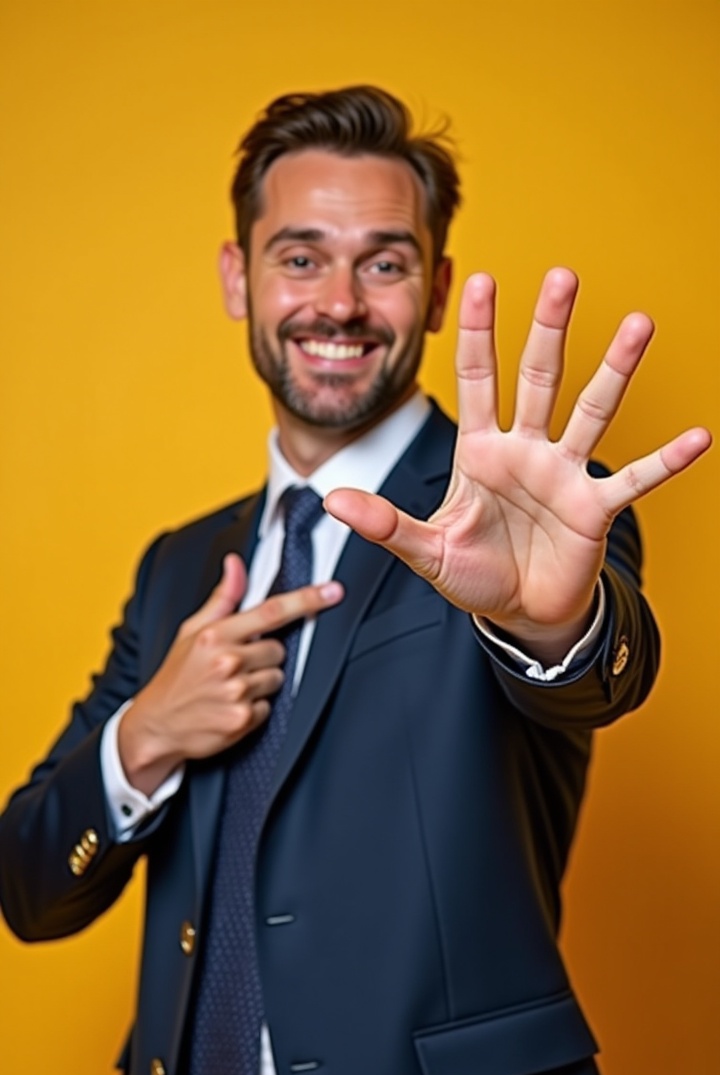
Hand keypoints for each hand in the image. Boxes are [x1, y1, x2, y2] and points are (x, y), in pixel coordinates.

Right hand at [118, 553, 342, 794]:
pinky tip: (230, 707)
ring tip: (230, 688)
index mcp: (215, 635)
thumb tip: (236, 563)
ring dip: (260, 683)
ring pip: (277, 678)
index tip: (333, 591)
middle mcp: (228, 661)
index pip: (272, 612)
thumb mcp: (192, 632)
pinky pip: (268, 706)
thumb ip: (222, 599)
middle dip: (265, 656)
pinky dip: (254, 708)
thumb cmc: (177, 676)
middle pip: (279, 649)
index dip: (307, 600)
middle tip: (236, 666)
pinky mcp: (243, 719)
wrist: (157, 725)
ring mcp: (236, 692)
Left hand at [325, 269, 710, 663]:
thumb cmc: (475, 574)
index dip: (476, 332)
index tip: (478, 279)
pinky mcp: (594, 509)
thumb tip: (331, 498)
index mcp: (481, 451)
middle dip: (547, 327)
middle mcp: (525, 450)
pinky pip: (633, 480)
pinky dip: (663, 462)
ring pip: (592, 410)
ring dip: (615, 370)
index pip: (476, 378)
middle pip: (538, 377)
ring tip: (639, 324)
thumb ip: (385, 525)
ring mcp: (563, 475)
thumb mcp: (425, 551)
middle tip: (563, 274)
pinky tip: (697, 438)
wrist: (520, 612)